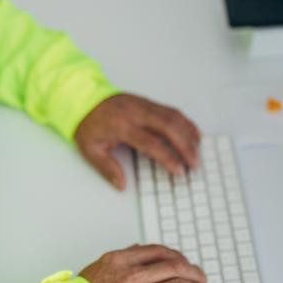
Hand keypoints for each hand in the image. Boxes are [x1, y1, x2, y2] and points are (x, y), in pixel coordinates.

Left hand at [75, 93, 200, 189]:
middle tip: (195, 163)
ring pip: (173, 117)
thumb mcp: (90, 149)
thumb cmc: (89, 124)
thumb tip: (121, 185)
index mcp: (122, 126)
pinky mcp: (148, 102)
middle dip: (185, 146)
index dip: (168, 157)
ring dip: (188, 133)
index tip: (179, 170)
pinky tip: (192, 133)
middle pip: (168, 127)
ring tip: (197, 151)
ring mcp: (144, 106)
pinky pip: (171, 110)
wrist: (84, 98)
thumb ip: (107, 168)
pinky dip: (185, 122)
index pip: (151, 142)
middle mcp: (136, 113)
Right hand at [79, 244, 206, 282]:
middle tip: (199, 278)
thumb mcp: (98, 269)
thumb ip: (121, 259)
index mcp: (121, 261)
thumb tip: (140, 252)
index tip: (183, 262)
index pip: (158, 252)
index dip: (176, 256)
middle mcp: (133, 277)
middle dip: (192, 272)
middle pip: (174, 268)